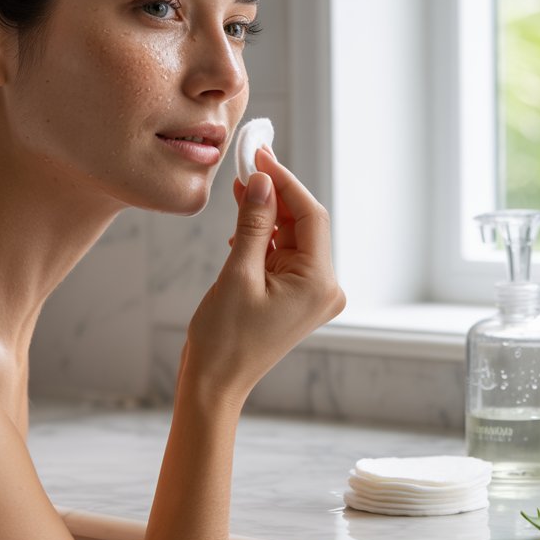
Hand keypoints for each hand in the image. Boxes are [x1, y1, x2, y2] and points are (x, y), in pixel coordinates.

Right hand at [184, 148, 344, 401]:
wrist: (214, 384)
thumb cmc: (224, 338)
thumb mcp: (238, 273)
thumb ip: (254, 224)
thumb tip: (262, 181)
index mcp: (320, 283)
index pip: (310, 216)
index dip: (285, 182)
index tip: (261, 155)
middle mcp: (324, 287)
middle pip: (304, 224)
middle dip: (276, 194)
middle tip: (249, 164)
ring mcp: (312, 294)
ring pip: (292, 238)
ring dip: (267, 214)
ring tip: (240, 187)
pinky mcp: (295, 297)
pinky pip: (283, 256)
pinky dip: (264, 237)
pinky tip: (243, 222)